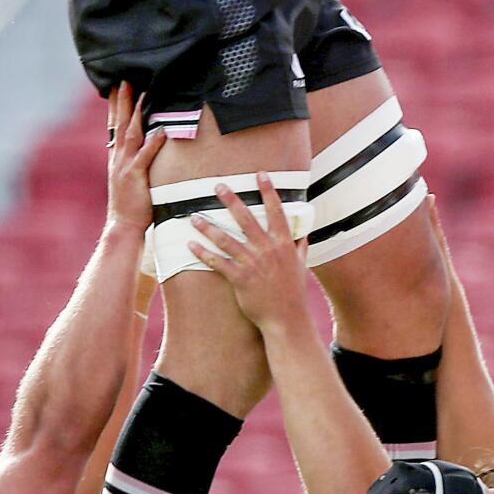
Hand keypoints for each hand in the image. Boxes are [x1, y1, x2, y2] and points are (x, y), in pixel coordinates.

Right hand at [105, 82, 163, 232]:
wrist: (123, 224)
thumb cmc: (131, 202)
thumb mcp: (129, 176)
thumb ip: (134, 158)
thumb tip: (146, 141)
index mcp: (116, 156)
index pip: (114, 125)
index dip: (115, 104)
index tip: (116, 85)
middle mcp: (118, 157)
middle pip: (119, 123)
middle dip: (121, 100)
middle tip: (124, 79)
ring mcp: (125, 165)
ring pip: (131, 133)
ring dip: (135, 113)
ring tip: (142, 94)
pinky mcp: (135, 176)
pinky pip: (145, 156)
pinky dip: (153, 142)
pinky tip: (160, 129)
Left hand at [187, 174, 312, 331]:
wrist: (287, 319)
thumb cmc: (293, 292)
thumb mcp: (300, 265)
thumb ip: (300, 246)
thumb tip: (303, 233)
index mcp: (284, 243)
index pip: (276, 211)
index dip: (268, 192)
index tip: (260, 175)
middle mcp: (267, 249)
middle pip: (246, 218)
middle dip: (231, 200)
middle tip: (218, 186)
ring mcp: (253, 263)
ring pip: (226, 239)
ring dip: (208, 226)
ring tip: (194, 216)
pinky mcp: (240, 279)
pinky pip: (218, 262)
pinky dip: (203, 253)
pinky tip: (190, 244)